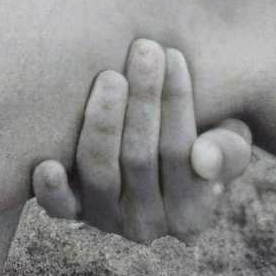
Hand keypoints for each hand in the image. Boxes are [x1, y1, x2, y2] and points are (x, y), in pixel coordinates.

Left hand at [29, 38, 255, 244]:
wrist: (156, 165)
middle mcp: (147, 225)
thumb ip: (228, 151)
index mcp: (191, 214)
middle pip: (140, 158)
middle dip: (143, 99)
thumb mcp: (226, 146)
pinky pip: (60, 207)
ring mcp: (106, 220)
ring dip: (104, 122)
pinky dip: (52, 190)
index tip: (173, 55)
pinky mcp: (73, 213)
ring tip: (111, 76)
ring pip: (100, 172)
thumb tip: (204, 158)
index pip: (181, 153)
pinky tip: (46, 164)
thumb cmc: (197, 143)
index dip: (178, 102)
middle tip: (143, 50)